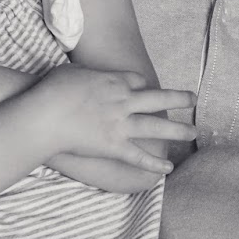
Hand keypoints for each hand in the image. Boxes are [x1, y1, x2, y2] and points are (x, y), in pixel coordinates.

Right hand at [34, 65, 196, 170]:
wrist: (44, 115)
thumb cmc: (52, 90)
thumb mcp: (71, 71)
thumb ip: (86, 71)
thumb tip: (87, 72)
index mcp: (115, 82)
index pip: (138, 81)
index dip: (143, 85)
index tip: (146, 88)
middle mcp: (124, 101)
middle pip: (159, 98)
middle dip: (179, 98)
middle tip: (193, 99)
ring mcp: (121, 124)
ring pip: (157, 127)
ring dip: (178, 130)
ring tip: (194, 133)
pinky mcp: (113, 146)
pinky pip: (139, 156)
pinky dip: (154, 163)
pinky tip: (169, 168)